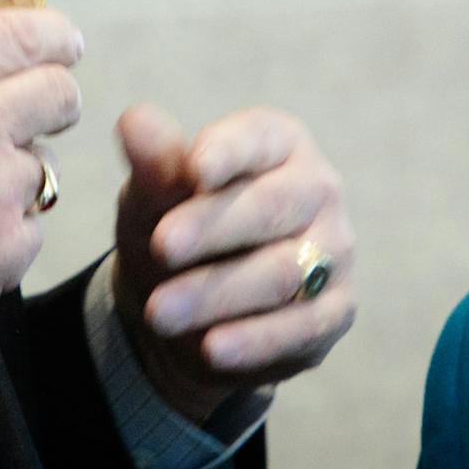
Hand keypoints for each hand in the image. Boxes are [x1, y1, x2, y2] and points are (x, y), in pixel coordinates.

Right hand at [0, 8, 83, 361]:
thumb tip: (19, 77)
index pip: (30, 34)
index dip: (57, 41)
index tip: (66, 50)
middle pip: (61, 95)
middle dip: (53, 107)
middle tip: (28, 125)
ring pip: (42, 171)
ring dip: (10, 182)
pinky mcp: (4, 250)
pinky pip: (30, 233)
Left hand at [108, 103, 355, 425]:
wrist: (194, 307)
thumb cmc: (177, 227)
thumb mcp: (155, 195)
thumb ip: (154, 161)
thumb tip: (133, 119)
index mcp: (279, 143)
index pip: (258, 139)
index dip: (228, 152)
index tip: (194, 168)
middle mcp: (318, 190)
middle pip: (270, 208)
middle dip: (213, 229)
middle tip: (162, 247)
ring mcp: (334, 251)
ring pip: (281, 273)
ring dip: (217, 294)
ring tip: (159, 311)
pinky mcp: (336, 311)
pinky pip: (300, 328)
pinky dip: (254, 340)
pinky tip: (212, 349)